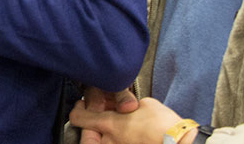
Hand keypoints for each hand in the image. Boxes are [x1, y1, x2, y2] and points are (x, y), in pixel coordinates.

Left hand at [70, 96, 187, 143]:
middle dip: (90, 126)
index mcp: (109, 125)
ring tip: (116, 127)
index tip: (84, 106)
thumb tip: (126, 107)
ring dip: (103, 135)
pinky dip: (115, 140)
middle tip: (98, 118)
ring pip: (98, 143)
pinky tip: (125, 134)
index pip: (78, 118)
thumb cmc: (165, 126)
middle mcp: (110, 142)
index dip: (79, 109)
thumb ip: (128, 104)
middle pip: (86, 136)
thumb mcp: (144, 104)